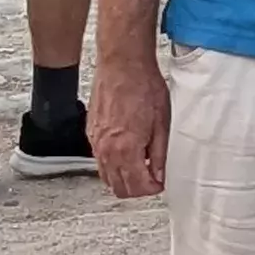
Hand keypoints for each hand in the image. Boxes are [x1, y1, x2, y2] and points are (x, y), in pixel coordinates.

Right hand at [92, 51, 168, 199]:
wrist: (123, 66)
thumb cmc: (144, 87)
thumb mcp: (163, 122)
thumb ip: (160, 153)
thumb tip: (160, 174)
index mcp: (126, 149)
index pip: (136, 186)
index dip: (152, 189)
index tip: (160, 183)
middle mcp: (106, 149)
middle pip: (118, 187)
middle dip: (137, 188)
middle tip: (153, 178)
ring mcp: (96, 142)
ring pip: (106, 176)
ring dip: (124, 178)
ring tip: (143, 167)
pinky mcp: (91, 133)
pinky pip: (99, 161)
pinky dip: (113, 165)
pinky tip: (128, 154)